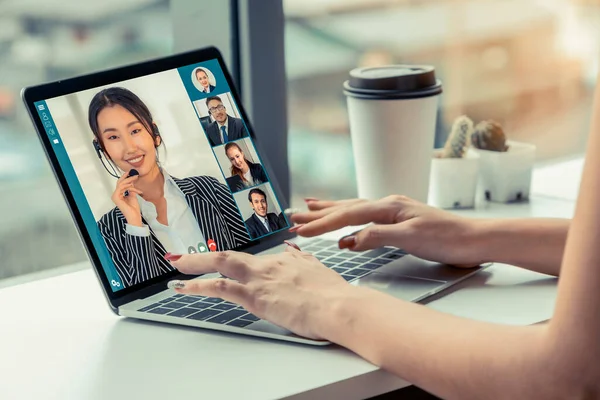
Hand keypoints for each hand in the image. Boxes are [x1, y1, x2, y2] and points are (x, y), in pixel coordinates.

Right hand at [111, 172, 143, 225]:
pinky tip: (132, 186)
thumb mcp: (133, 195)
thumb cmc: (133, 208)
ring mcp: (115, 196)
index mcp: (119, 194)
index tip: (132, 173)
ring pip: (121, 184)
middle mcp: (116, 195)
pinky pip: (120, 188)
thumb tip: (131, 182)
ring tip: (136, 178)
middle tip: (134, 174)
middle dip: (127, 177)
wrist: (134, 215)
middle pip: (120, 182)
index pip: (121, 184)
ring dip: (129, 180)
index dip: (126, 178)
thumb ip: (131, 189)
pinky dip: (127, 186)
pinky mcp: (116, 197)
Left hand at [167, 245, 351, 339]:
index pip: (256, 261)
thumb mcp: (320, 272)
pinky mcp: (255, 295)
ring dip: (194, 264)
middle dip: (203, 257)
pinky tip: (184, 287)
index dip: (237, 264)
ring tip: (176, 264)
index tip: (226, 265)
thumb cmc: (335, 295)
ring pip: (220, 264)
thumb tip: (296, 251)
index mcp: (286, 262)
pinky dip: (198, 284)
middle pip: (230, 256)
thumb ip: (304, 261)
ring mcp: (260, 278)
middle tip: (181, 257)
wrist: (339, 305)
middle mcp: (270, 265)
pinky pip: (220, 286)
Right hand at [291, 195, 481, 267]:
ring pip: (353, 209)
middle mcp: (388, 204)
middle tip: (293, 215)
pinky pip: (365, 217)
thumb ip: (379, 236)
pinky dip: (349, 220)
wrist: (473, 239)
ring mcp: (393, 211)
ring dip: (330, 211)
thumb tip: (349, 239)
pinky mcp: (398, 221)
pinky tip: (345, 226)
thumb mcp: (412, 238)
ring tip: (310, 207)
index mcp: (389, 207)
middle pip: (345, 207)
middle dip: (318, 213)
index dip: (322, 223)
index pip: (347, 215)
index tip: (300, 230)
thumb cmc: (447, 238)